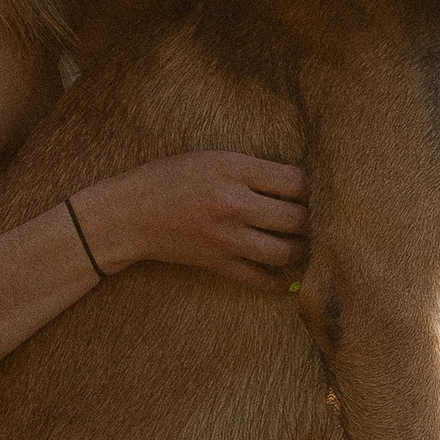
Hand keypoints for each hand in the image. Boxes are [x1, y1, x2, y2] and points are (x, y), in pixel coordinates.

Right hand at [80, 152, 308, 287]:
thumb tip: (295, 184)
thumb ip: (252, 169)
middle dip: (309, 219)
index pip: (295, 182)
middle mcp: (234, 204)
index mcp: (234, 171)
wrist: (130, 215)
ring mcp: (226, 238)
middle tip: (308, 218)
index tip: (305, 190)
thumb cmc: (169, 178)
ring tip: (300, 243)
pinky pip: (260, 279)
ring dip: (300, 250)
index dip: (308, 187)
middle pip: (296, 219)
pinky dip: (279, 281)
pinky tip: (286, 275)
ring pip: (285, 252)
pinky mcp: (217, 264)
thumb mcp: (212, 158)